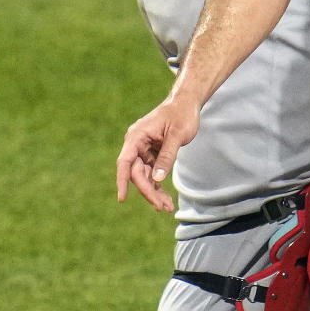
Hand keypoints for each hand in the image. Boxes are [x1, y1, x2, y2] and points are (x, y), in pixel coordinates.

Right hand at [116, 96, 200, 210]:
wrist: (187, 103)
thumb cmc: (182, 115)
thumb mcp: (177, 135)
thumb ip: (167, 156)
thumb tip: (157, 179)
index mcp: (137, 136)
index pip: (125, 162)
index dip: (122, 181)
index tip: (122, 198)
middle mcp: (136, 144)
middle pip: (136, 173)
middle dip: (148, 192)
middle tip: (162, 207)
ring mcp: (143, 150)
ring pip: (144, 176)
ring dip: (154, 192)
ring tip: (166, 207)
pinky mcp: (152, 154)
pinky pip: (152, 173)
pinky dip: (158, 185)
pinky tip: (165, 199)